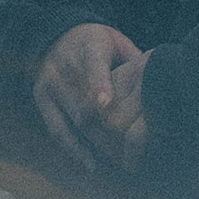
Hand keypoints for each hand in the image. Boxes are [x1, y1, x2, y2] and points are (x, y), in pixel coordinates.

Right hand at [34, 23, 151, 171]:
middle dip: (102, 123)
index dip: (99, 84)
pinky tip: (90, 163)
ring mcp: (49, 81)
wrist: (58, 34)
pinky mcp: (40, 97)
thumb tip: (157, 80)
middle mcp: (64, 63)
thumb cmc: (99, 44)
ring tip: (117, 160)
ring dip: (94, 139)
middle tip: (126, 147)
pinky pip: (56, 127)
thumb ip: (135, 61)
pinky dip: (72, 147)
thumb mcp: (117, 42)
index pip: (93, 65)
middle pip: (82, 96)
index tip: (106, 104)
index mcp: (87, 46)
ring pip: (71, 115)